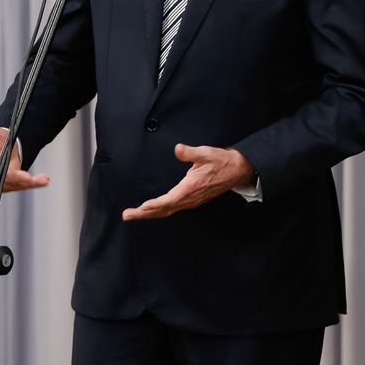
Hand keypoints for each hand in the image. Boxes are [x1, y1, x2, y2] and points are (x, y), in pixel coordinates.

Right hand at [0, 111, 49, 191]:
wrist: (4, 149)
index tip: (17, 171)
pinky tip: (42, 182)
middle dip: (20, 179)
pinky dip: (31, 185)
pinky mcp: (3, 186)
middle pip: (3, 178)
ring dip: (29, 183)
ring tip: (43, 180)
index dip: (4, 169)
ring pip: (12, 185)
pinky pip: (18, 187)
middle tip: (35, 179)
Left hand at [122, 144, 255, 220]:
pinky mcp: (193, 200)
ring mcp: (192, 200)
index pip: (167, 201)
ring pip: (168, 211)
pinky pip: (173, 208)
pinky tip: (154, 209)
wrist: (237, 170)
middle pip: (163, 210)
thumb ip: (190, 152)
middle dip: (144, 214)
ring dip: (150, 213)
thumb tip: (177, 149)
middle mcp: (190, 198)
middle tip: (127, 215)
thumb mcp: (206, 153)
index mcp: (190, 188)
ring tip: (135, 213)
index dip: (152, 206)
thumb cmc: (221, 161)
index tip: (139, 208)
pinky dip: (160, 210)